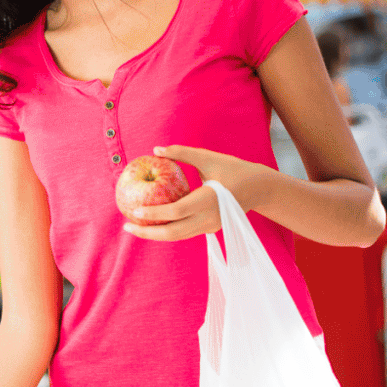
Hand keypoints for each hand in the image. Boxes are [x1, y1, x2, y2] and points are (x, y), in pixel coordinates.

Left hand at [122, 145, 266, 241]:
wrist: (259, 189)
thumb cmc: (232, 169)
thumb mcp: (209, 158)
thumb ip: (182, 153)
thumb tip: (155, 149)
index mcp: (209, 199)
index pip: (176, 211)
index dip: (155, 213)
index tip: (135, 210)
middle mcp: (209, 217)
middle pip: (173, 232)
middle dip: (147, 232)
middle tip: (127, 226)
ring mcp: (210, 227)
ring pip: (177, 236)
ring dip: (155, 234)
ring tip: (134, 228)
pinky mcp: (210, 230)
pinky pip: (184, 234)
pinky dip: (166, 232)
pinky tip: (151, 225)